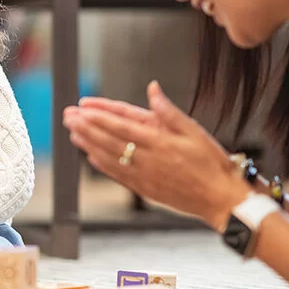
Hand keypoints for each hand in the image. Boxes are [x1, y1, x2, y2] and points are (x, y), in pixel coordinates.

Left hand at [63, 81, 251, 230]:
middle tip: (68, 116)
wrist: (221, 199)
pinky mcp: (144, 189)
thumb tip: (152, 89)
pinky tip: (90, 156)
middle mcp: (147, 159)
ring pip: (109, 158)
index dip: (100, 115)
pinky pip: (118, 175)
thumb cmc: (211, 163)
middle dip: (86, 127)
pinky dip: (102, 165)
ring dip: (88, 144)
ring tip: (72, 133)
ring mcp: (143, 176)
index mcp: (160, 142)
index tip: (83, 107)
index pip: (121, 125)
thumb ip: (169, 111)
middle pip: (109, 140)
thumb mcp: (195, 131)